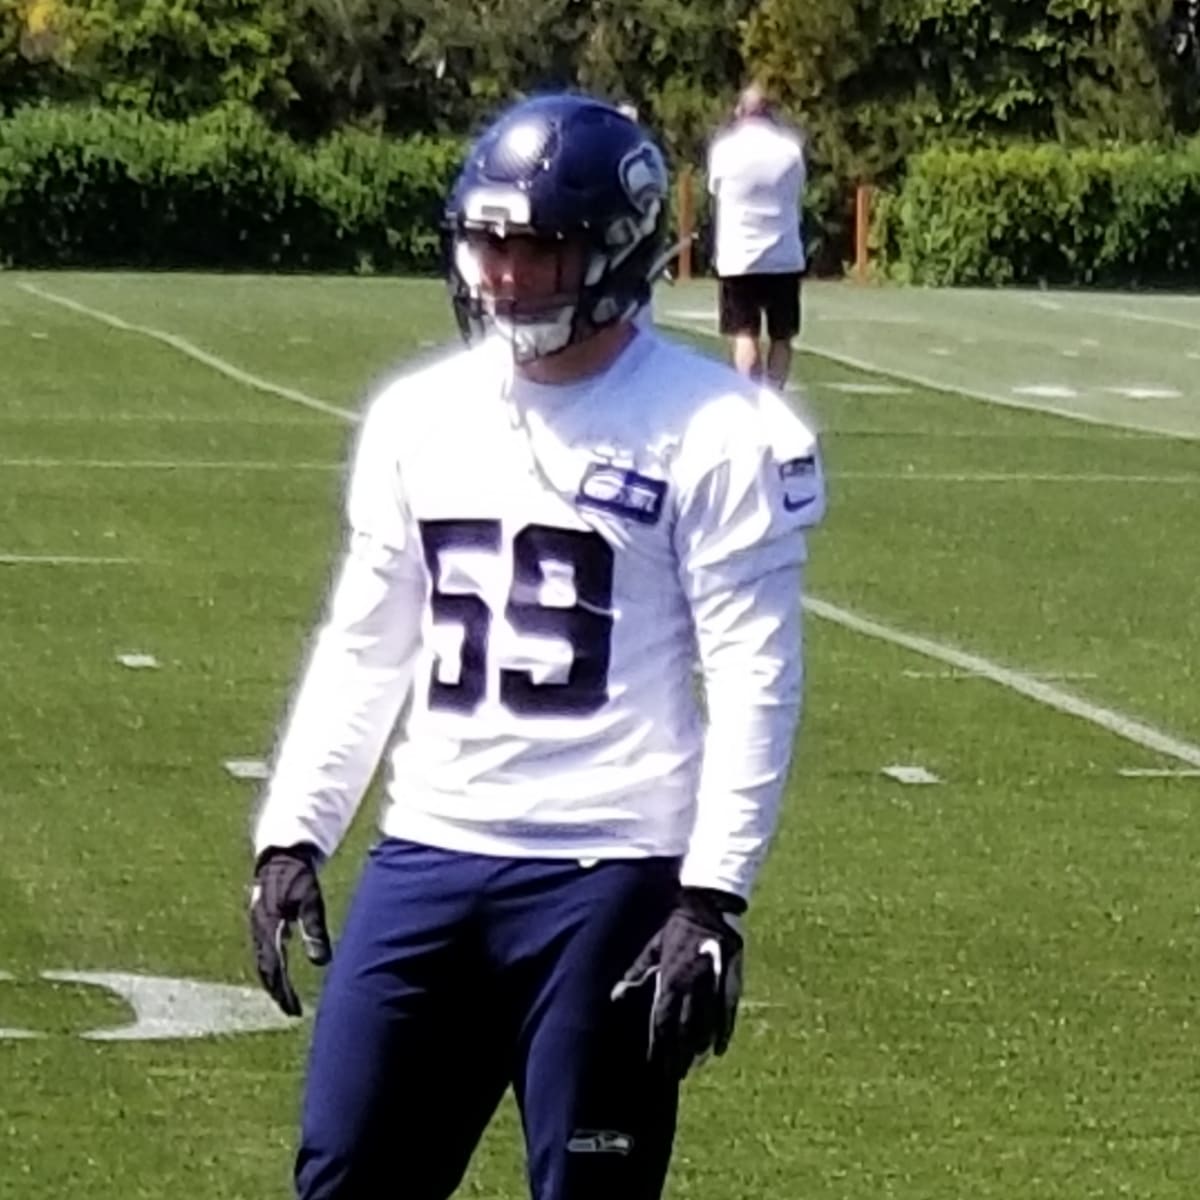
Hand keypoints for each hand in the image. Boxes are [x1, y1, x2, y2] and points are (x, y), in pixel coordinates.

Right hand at [249, 844, 331, 1016]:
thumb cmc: (298, 876)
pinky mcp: (260, 920)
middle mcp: (259, 930)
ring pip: (262, 961)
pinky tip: (279, 970)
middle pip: (265, 970)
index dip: (283, 992)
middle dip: (277, 991)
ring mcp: (257, 925)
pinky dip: (270, 965)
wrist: (280, 855)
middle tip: (290, 1010)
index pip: (274, 969)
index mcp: (269, 928)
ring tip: (284, 996)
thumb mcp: (311, 900)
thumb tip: (321, 963)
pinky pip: (262, 949)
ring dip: (273, 980)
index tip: (294, 1010)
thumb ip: (315, 930)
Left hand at [612, 887, 744, 1078]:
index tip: (655, 1065)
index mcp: (670, 978)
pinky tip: (718, 1050)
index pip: (663, 1021)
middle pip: (683, 1030)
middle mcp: (691, 986)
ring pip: (705, 1025)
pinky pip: (727, 1014)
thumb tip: (615, 995)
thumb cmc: (677, 928)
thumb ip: (636, 973)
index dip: (659, 1045)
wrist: (709, 907)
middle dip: (678, 1055)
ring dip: (698, 1049)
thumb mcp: (653, 948)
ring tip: (693, 1067)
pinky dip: (723, 1034)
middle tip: (674, 1075)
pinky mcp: (730, 981)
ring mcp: (712, 985)